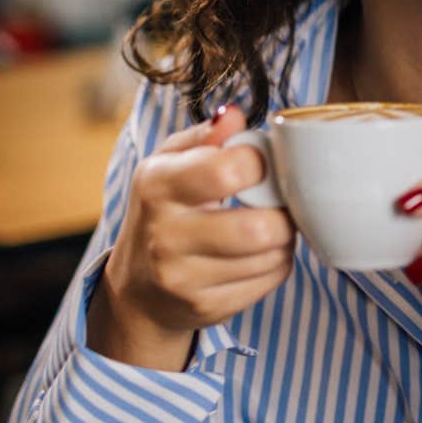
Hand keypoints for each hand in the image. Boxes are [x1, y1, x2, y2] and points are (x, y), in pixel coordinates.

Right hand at [88, 106, 295, 370]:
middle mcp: (165, 235)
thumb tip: (237, 115)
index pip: (229, 170)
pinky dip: (277, 263)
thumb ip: (206, 135)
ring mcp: (184, 278)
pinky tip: (259, 253)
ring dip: (284, 238)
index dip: (261, 162)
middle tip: (277, 202)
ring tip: (269, 224)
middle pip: (258, 228)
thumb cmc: (164, 209)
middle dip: (283, 212)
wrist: (138, 286)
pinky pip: (270, 281)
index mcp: (157, 185)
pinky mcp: (206, 308)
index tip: (260, 164)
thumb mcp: (170, 163)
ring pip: (271, 256)